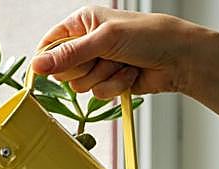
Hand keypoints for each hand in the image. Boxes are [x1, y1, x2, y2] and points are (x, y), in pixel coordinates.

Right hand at [31, 6, 198, 99]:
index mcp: (83, 23)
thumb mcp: (105, 40)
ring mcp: (98, 63)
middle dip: (84, 68)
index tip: (51, 70)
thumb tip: (37, 66)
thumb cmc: (151, 36)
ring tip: (122, 64)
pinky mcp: (108, 80)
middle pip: (62, 70)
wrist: (181, 58)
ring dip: (103, 77)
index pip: (49, 45)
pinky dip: (114, 86)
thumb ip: (69, 55)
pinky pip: (96, 94)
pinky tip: (129, 74)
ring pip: (79, 85)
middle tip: (104, 57)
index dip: (48, 60)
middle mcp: (87, 43)